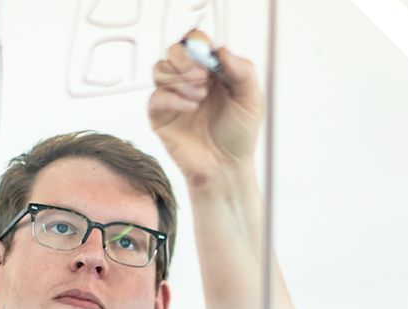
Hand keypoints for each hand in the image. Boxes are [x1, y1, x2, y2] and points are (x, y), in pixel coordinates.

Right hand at [149, 31, 263, 183]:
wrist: (226, 168)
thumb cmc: (239, 135)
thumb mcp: (251, 101)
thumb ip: (244, 72)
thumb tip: (222, 50)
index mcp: (210, 71)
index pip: (195, 42)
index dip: (198, 44)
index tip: (209, 61)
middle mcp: (188, 79)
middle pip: (173, 51)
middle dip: (185, 60)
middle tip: (203, 80)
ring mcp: (172, 96)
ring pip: (160, 69)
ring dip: (180, 80)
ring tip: (200, 99)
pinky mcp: (160, 115)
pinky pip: (155, 96)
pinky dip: (173, 99)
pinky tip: (191, 108)